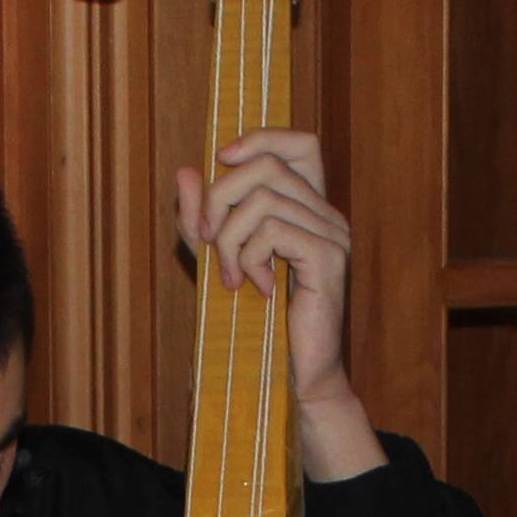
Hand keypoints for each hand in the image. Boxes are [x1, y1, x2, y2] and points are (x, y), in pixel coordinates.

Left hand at [173, 130, 384, 480]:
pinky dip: (249, 256)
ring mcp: (332, 234)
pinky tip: (255, 288)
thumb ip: (200, 222)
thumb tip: (184, 172)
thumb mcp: (217, 264)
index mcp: (307, 209)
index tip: (222, 162)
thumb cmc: (255, 326)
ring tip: (232, 277)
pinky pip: (273, 230)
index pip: (300, 143)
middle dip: (220, 200)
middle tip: (210, 245)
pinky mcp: (327, 258)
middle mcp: (327, 214)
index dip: (261, 137)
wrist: (290, 379)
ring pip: (264, 198)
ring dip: (230, 239)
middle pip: (266, 165)